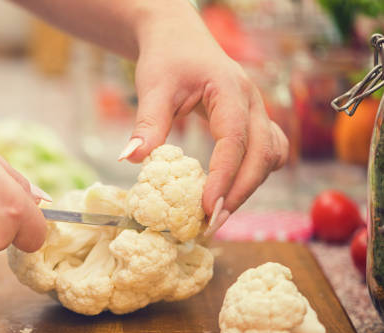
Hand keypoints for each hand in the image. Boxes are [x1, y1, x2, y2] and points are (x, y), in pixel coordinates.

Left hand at [117, 1, 287, 229]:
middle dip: (239, 193)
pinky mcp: (253, 121)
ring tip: (219, 213)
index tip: (208, 208)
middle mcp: (252, 102)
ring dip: (250, 186)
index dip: (223, 177)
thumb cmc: (166, 58)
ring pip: (271, 156)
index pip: (235, 141)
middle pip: (262, 155)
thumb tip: (131, 160)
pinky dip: (255, 174)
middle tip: (212, 224)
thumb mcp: (153, 87)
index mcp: (229, 90)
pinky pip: (269, 152)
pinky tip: (231, 191)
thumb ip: (147, 124)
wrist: (178, 38)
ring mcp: (257, 111)